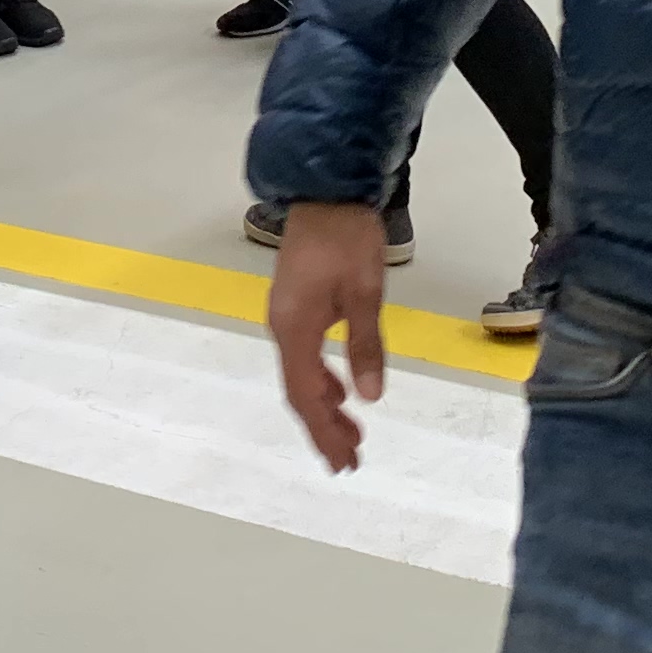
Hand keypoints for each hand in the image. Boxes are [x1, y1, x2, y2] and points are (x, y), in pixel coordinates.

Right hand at [266, 200, 387, 473]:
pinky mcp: (294, 305)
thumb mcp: (365, 291)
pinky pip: (302, 357)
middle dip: (323, 428)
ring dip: (323, 407)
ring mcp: (285, 315)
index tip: (345, 460)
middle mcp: (282, 327)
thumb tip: (369, 398)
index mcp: (295, 328)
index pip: (305, 394)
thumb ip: (365, 345)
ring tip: (350, 434)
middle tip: (350, 461)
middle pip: (298, 391)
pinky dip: (320, 381)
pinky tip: (339, 389)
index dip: (324, 430)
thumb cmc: (347, 238)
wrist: (327, 191)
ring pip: (300, 375)